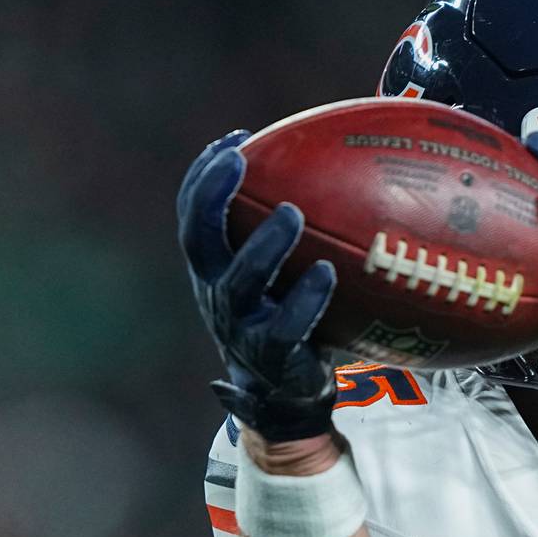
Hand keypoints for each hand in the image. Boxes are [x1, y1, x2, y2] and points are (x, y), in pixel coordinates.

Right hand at [177, 131, 338, 440]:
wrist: (287, 397)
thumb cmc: (289, 321)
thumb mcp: (280, 276)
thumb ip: (293, 236)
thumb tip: (344, 173)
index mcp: (214, 272)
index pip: (193, 215)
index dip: (204, 176)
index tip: (236, 139)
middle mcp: (217, 295)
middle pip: (199, 239)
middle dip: (212, 195)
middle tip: (240, 160)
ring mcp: (242, 327)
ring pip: (239, 282)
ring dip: (264, 245)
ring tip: (292, 213)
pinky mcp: (274, 356)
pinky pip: (288, 325)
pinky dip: (306, 298)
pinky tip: (328, 273)